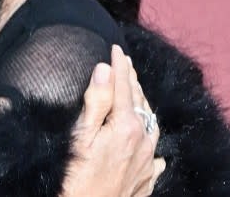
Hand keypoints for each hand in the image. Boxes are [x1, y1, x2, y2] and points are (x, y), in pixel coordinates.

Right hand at [62, 45, 164, 196]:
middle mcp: (142, 142)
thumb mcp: (80, 135)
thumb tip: (106, 69)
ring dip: (142, 105)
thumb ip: (97, 101)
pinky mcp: (145, 181)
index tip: (116, 48)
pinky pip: (154, 154)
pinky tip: (150, 143)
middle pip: (140, 103)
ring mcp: (146, 163)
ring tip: (136, 92)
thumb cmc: (75, 177)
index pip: (124, 87)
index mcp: (126, 127)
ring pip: (150, 126)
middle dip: (132, 80)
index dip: (120, 66)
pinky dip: (150, 139)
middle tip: (125, 63)